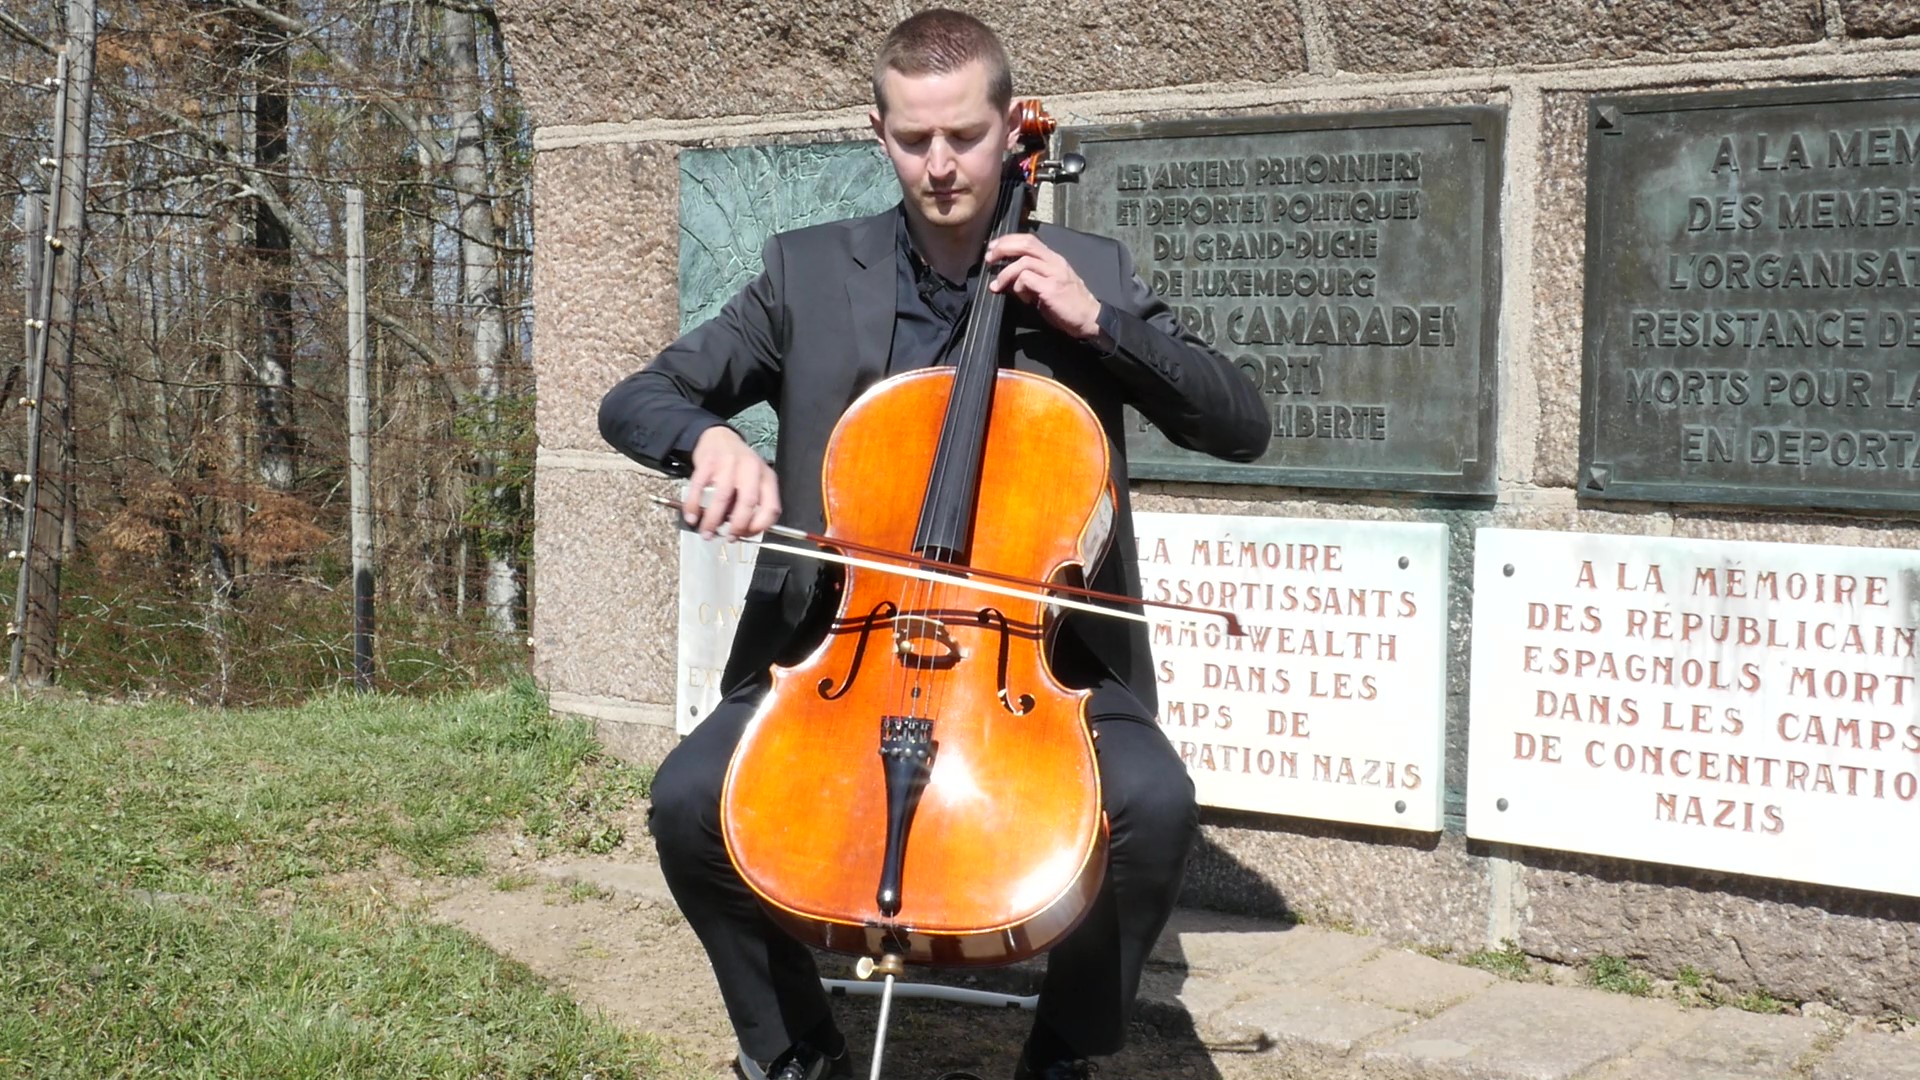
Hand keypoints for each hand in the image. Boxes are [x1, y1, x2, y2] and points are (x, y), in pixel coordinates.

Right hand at [682, 425, 780, 539]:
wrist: (719, 437)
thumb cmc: (738, 466)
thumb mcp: (755, 481)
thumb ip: (752, 504)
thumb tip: (741, 533)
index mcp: (766, 478)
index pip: (771, 508)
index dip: (759, 526)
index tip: (746, 535)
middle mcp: (751, 469)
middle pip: (748, 503)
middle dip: (736, 526)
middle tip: (728, 538)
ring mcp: (729, 463)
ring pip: (722, 498)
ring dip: (712, 520)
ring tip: (707, 533)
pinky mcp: (708, 461)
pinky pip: (699, 488)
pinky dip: (694, 505)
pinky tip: (692, 517)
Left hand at [985, 233, 1109, 346]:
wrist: (1090, 319)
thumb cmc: (1069, 305)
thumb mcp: (1050, 284)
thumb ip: (1033, 276)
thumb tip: (1009, 277)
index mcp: (1053, 259)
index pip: (1029, 240)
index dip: (1008, 241)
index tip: (993, 248)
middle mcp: (1055, 262)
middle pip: (1025, 244)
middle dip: (1003, 248)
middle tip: (989, 258)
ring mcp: (1054, 274)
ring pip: (1023, 262)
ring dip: (1005, 273)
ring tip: (997, 286)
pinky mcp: (1052, 288)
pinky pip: (1027, 279)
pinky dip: (1018, 288)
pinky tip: (1023, 299)